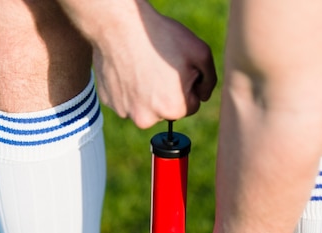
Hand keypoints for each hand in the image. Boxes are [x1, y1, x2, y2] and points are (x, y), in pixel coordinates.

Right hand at [91, 2, 216, 127]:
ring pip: (145, 107)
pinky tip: (128, 70)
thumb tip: (204, 96)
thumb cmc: (161, 37)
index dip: (187, 86)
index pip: (190, 106)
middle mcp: (149, 119)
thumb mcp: (200, 52)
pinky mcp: (111, 104)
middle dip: (167, 92)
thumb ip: (209, 79)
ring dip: (147, 92)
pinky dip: (129, 88)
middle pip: (167, 110)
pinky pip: (126, 100)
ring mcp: (127, 113)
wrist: (120, 25)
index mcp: (174, 110)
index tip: (176, 70)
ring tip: (143, 67)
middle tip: (158, 66)